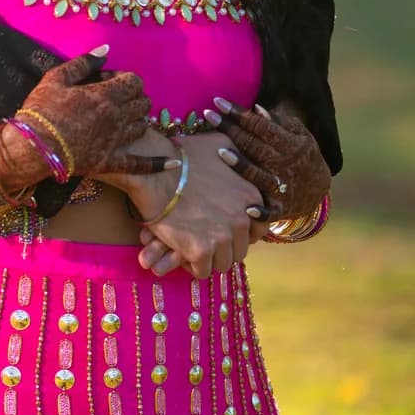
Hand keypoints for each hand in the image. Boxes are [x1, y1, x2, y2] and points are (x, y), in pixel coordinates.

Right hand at [10, 47, 156, 179]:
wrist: (32, 147)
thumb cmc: (41, 110)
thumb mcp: (57, 78)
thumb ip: (84, 63)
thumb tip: (105, 50)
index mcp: (106, 95)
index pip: (133, 81)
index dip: (123, 79)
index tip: (105, 81)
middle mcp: (118, 117)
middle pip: (142, 103)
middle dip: (133, 96)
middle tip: (114, 98)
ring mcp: (117, 141)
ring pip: (143, 126)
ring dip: (139, 118)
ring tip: (126, 117)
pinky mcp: (111, 162)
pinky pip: (140, 164)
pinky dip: (158, 164)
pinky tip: (172, 164)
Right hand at [127, 133, 265, 279]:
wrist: (154, 171)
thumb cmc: (183, 155)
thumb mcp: (220, 144)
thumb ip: (237, 156)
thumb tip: (238, 159)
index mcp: (251, 197)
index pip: (260, 229)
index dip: (243, 232)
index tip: (227, 230)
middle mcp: (242, 219)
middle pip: (240, 249)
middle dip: (225, 247)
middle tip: (205, 239)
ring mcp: (222, 236)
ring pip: (223, 263)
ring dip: (210, 259)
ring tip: (193, 247)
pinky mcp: (200, 250)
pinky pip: (202, 270)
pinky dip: (192, 265)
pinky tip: (181, 252)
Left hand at [203, 99, 330, 220]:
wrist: (319, 189)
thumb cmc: (299, 154)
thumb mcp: (298, 135)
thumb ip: (278, 123)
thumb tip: (256, 108)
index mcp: (289, 144)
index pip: (261, 126)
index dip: (240, 113)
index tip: (218, 102)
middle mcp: (285, 164)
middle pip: (255, 146)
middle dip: (232, 130)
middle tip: (208, 116)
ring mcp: (282, 187)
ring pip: (259, 175)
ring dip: (241, 165)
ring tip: (220, 151)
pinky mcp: (279, 208)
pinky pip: (269, 212)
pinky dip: (260, 211)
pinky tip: (246, 209)